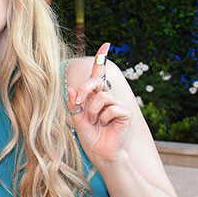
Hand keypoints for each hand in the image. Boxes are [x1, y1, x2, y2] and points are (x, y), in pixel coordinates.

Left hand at [66, 43, 131, 164]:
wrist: (100, 152)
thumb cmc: (89, 135)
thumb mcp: (76, 117)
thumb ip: (74, 103)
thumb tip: (72, 89)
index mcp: (96, 96)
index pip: (99, 75)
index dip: (102, 59)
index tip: (106, 44)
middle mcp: (108, 97)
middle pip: (96, 82)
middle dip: (85, 91)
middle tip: (79, 104)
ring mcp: (118, 104)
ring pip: (101, 97)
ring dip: (92, 111)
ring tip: (95, 122)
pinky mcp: (125, 112)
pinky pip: (110, 108)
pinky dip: (103, 117)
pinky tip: (106, 125)